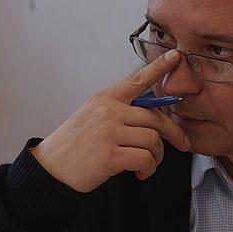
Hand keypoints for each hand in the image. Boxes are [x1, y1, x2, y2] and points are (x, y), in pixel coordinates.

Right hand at [32, 49, 189, 192]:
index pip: (137, 80)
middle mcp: (108, 111)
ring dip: (157, 156)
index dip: (159, 68)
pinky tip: (140, 174)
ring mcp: (109, 132)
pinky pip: (145, 159)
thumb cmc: (74, 145)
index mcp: (105, 99)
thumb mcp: (92, 117)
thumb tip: (152, 114)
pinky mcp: (110, 155)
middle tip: (181, 143)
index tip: (176, 57)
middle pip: (156, 117)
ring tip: (148, 164)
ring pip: (153, 140)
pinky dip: (148, 169)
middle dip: (174, 132)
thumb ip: (118, 111)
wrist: (51, 168)